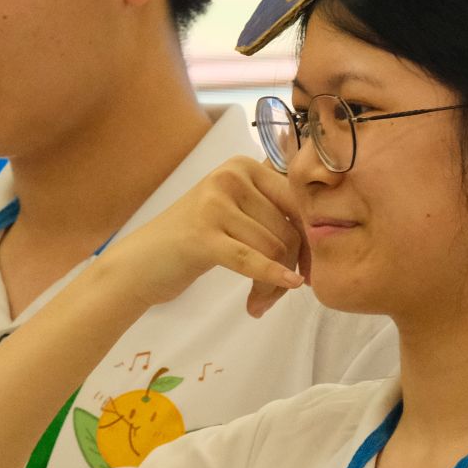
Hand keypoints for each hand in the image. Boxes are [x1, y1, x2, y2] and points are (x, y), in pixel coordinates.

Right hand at [95, 157, 305, 316]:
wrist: (142, 263)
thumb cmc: (194, 240)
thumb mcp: (234, 211)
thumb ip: (272, 211)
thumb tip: (326, 228)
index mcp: (243, 166)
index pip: (297, 202)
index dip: (310, 238)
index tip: (308, 267)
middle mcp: (230, 176)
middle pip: (288, 227)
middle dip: (290, 265)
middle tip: (277, 295)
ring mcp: (215, 203)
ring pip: (273, 247)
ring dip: (273, 283)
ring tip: (260, 302)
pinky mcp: (204, 235)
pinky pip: (251, 259)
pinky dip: (272, 276)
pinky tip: (286, 287)